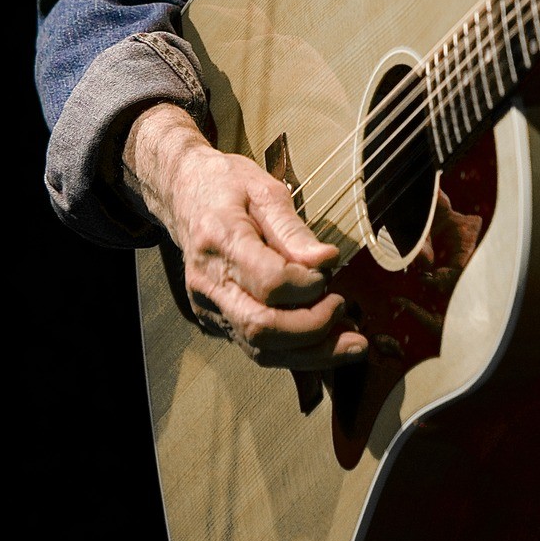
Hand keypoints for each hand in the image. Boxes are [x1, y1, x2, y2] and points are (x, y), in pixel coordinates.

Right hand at [122, 104, 368, 369]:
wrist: (185, 194)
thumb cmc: (228, 186)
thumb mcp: (265, 190)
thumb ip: (294, 230)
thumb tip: (326, 262)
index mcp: (221, 240)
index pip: (269, 281)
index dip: (307, 286)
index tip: (330, 271)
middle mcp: (209, 281)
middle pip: (262, 326)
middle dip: (314, 328)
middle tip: (344, 307)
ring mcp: (210, 306)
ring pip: (260, 348)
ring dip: (312, 354)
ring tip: (354, 344)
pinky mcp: (217, 320)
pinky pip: (257, 348)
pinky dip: (296, 353)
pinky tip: (328, 344)